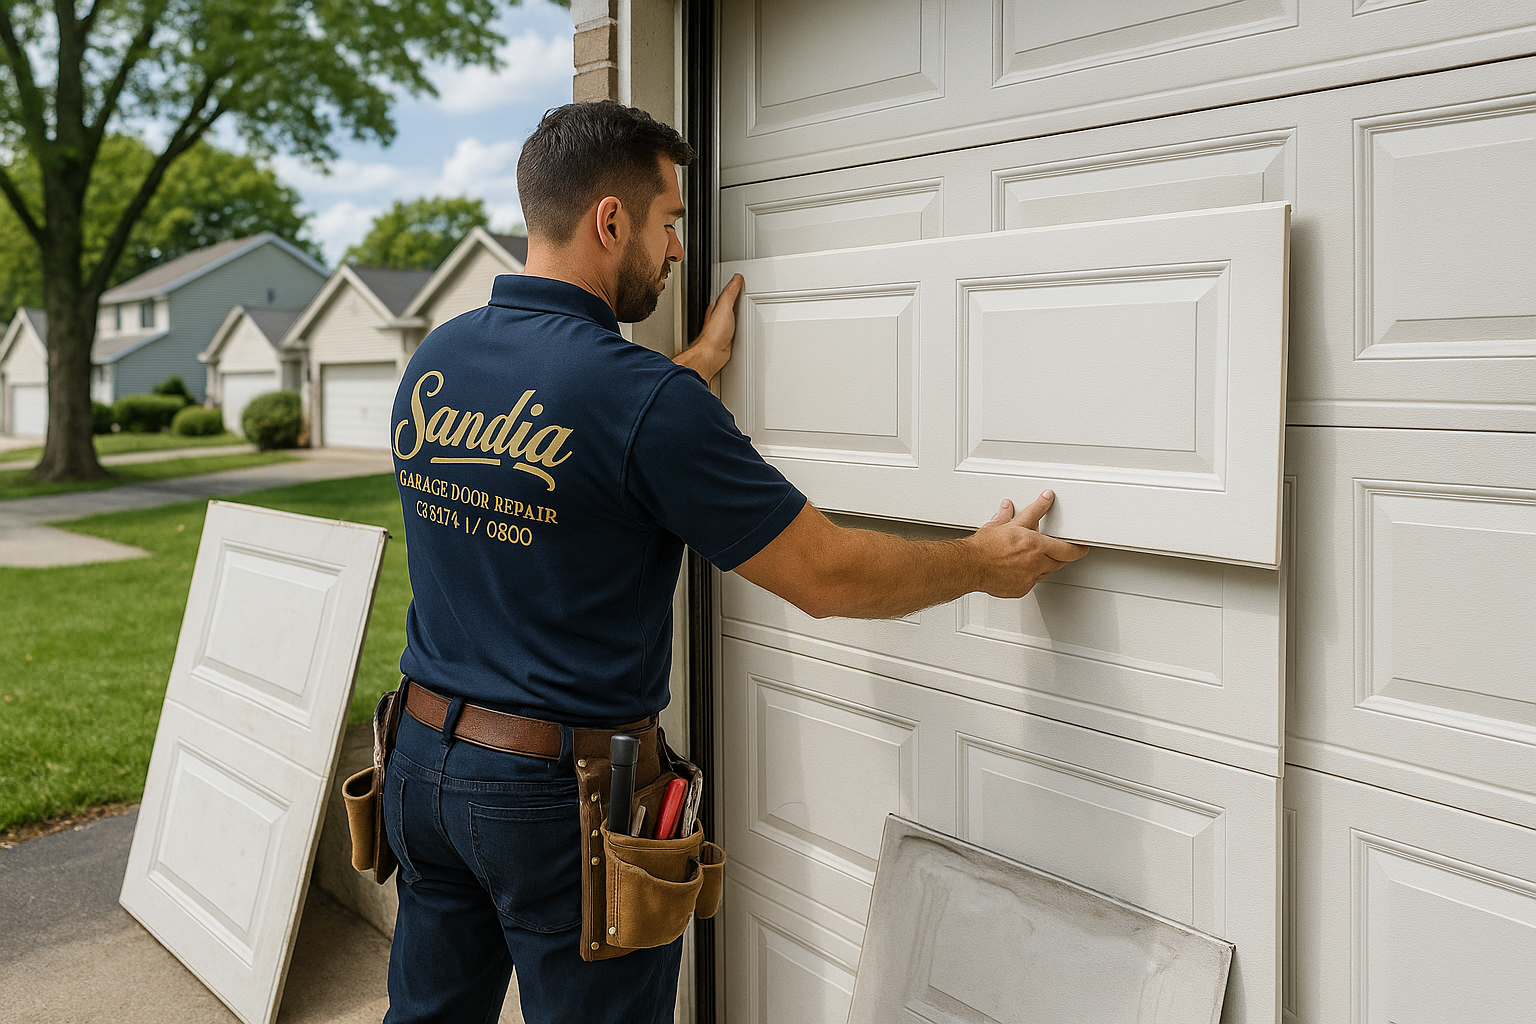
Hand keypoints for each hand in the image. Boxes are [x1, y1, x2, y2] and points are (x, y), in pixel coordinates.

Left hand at [673, 274, 742, 381]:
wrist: (712, 354)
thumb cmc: (714, 334)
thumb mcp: (725, 307)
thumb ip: (730, 293)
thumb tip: (736, 279)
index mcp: (714, 310)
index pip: (722, 296)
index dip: (729, 289)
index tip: (736, 283)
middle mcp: (716, 320)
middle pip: (724, 307)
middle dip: (730, 301)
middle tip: (737, 294)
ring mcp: (720, 331)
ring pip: (727, 319)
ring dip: (733, 315)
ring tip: (739, 310)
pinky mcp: (725, 341)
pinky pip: (732, 331)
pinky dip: (735, 328)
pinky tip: (737, 329)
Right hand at [968, 491, 1089, 598]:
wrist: (970, 566)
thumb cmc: (983, 548)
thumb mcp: (999, 526)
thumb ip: (1008, 516)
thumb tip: (1008, 507)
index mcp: (1034, 543)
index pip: (1063, 543)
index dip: (1077, 545)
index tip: (1083, 545)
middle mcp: (1035, 560)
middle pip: (1061, 560)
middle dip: (1066, 555)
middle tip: (1070, 551)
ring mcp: (1029, 576)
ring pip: (1048, 571)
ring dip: (1048, 563)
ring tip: (1041, 557)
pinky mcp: (1021, 588)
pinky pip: (1033, 582)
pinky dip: (1031, 575)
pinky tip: (1024, 570)